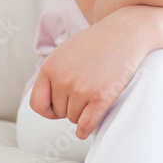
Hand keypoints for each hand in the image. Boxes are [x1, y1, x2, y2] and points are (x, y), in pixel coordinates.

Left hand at [29, 7, 153, 138]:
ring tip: (94, 93)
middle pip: (58, 113)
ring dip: (83, 112)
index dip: (48, 109)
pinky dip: (84, 131)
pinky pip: (85, 126)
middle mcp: (62, 79)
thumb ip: (54, 73)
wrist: (126, 32)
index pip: (37, 104)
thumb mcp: (66, 51)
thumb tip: (47, 101)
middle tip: (86, 90)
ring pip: (73, 119)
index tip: (59, 106)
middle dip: (71, 107)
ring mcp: (81, 89)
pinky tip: (86, 129)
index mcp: (49, 66)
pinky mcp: (100, 97)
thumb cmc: (98, 41)